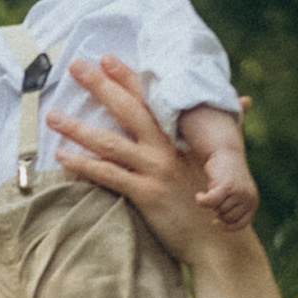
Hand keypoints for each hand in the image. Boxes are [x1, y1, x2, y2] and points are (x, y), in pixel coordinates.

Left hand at [49, 59, 219, 264]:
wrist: (218, 239)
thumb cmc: (214, 199)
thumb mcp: (223, 157)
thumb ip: (224, 127)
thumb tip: (244, 100)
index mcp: (181, 136)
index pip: (150, 98)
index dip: (127, 76)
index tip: (106, 58)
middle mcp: (167, 148)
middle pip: (128, 109)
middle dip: (100, 85)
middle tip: (76, 67)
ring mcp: (156, 170)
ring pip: (110, 142)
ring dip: (78, 128)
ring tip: (53, 116)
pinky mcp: (147, 194)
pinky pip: (108, 175)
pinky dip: (83, 165)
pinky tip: (62, 157)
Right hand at [193, 146, 258, 228]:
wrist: (226, 152)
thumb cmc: (228, 176)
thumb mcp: (236, 193)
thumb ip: (234, 208)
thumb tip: (220, 223)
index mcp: (252, 201)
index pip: (241, 223)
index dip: (228, 226)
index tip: (216, 221)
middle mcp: (248, 198)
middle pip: (227, 217)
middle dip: (218, 209)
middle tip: (217, 194)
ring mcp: (239, 192)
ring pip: (218, 209)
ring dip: (211, 201)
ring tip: (214, 187)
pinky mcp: (227, 186)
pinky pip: (210, 202)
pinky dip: (201, 200)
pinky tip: (199, 195)